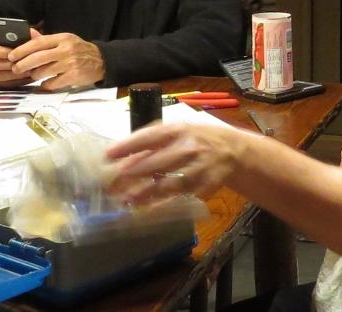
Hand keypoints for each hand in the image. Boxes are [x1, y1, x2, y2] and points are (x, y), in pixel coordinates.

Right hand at [0, 32, 32, 86]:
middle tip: (29, 63)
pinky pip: (1, 84)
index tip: (20, 52)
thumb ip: (13, 34)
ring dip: (15, 75)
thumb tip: (32, 34)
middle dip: (13, 64)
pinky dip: (15, 81)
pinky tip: (26, 77)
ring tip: (30, 70)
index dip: (6, 52)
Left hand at [8, 30, 104, 89]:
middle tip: (15, 68)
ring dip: (34, 75)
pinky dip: (46, 85)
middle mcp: (66, 50)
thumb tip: (28, 36)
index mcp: (62, 38)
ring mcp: (70, 64)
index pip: (38, 43)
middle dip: (23, 64)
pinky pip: (52, 83)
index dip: (22, 49)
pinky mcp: (73, 77)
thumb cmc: (79, 50)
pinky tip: (45, 83)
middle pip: (38, 58)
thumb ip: (47, 40)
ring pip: (43, 71)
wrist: (101, 61)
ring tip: (33, 75)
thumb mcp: (65, 40)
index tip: (11, 55)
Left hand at [105, 122, 251, 203]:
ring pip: (170, 183)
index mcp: (178, 129)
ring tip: (128, 200)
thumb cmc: (197, 139)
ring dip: (147, 193)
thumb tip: (123, 158)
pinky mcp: (207, 186)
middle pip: (158, 162)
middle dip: (133, 174)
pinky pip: (183, 197)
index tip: (107, 155)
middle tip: (112, 184)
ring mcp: (200, 167)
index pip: (149, 137)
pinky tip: (150, 210)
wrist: (234, 150)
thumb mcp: (178, 132)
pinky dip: (166, 205)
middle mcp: (189, 147)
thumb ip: (154, 143)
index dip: (128, 146)